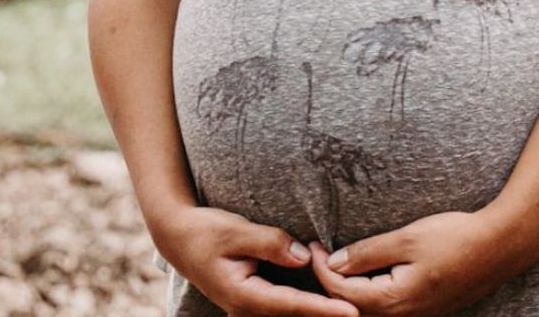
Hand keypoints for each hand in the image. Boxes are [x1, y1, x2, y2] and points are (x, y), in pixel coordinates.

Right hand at [155, 205, 358, 316]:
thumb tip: (304, 256)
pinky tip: (325, 300)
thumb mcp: (236, 230)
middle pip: (296, 316)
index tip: (351, 312)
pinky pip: (284, 306)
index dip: (324, 309)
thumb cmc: (206, 231)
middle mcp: (248, 309)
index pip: (293, 306)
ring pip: (291, 314)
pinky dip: (305, 305)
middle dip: (327, 313)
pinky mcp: (254, 299)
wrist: (178, 236)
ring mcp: (250, 307)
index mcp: (244, 296)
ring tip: (350, 308)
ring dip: (317, 310)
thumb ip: (270, 242)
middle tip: (360, 310)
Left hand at [310, 210, 524, 315]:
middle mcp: (404, 316)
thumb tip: (335, 262)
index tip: (311, 244)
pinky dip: (367, 291)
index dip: (322, 268)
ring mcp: (416, 315)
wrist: (499, 247)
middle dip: (329, 282)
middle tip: (316, 252)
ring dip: (347, 288)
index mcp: (396, 301)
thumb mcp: (407, 238)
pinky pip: (386, 306)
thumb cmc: (455, 238)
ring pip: (368, 308)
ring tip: (332, 260)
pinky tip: (363, 272)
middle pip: (352, 305)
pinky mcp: (424, 308)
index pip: (343, 290)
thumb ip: (369, 252)